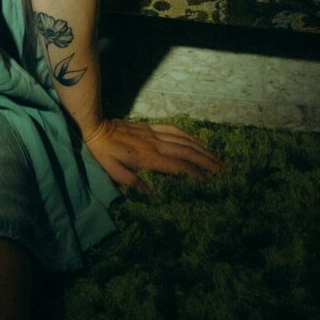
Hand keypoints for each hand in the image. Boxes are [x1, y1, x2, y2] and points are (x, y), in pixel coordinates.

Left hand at [83, 117, 222, 189]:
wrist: (97, 127)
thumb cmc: (104, 153)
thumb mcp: (114, 172)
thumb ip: (132, 182)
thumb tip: (151, 192)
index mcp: (149, 158)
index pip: (177, 166)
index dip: (194, 172)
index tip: (207, 179)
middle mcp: (156, 144)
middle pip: (187, 151)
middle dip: (206, 160)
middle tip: (222, 168)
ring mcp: (155, 133)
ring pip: (184, 140)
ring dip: (201, 147)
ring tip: (215, 156)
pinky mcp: (151, 127)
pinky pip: (174, 129)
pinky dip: (188, 135)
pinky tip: (195, 140)